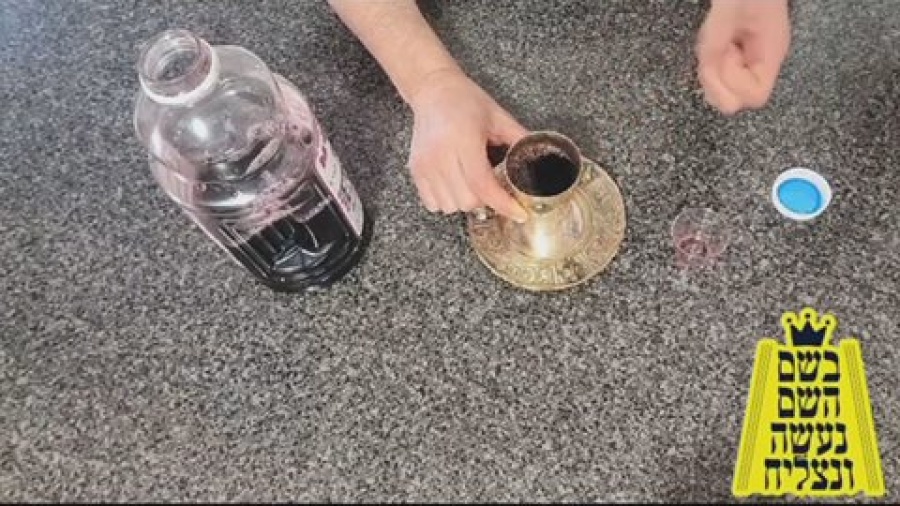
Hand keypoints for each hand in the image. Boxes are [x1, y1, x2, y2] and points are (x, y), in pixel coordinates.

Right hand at [406, 69, 528, 222]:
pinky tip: (455, 185)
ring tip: (471, 183)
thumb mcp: (498, 117)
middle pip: (467, 200)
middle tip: (492, 185)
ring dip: (466, 201)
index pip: (483, 184)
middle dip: (485, 200)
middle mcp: (440, 155)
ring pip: (450, 206)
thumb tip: (543, 159)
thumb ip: (520, 139)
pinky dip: (448, 202)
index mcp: (463, 140)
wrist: (432, 89)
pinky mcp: (416, 170)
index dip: (503, 203)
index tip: (519, 213)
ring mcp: (425, 165)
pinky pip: (433, 204)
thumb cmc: (464, 100)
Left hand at [696, 0, 790, 114]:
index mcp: (771, 52)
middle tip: (718, 46)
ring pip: (726, 83)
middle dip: (719, 78)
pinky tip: (716, 35)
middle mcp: (764, 58)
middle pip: (739, 95)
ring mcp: (753, 54)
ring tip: (717, 36)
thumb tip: (711, 81)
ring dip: (713, 66)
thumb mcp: (727, 12)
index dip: (734, 86)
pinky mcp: (740, 48)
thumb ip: (716, 46)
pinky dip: (712, 56)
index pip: (755, 96)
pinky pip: (722, 67)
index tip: (725, 57)